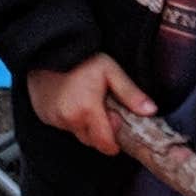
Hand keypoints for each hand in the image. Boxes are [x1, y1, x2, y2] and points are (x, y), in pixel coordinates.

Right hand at [27, 54, 153, 155]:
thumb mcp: (111, 71)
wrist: (50, 50)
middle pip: (92, 142)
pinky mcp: (45, 116)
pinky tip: (72, 102)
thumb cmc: (81, 59)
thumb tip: (150, 111)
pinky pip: (63, 126)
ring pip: (78, 134)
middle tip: (102, 107)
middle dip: (101, 132)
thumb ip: (130, 93)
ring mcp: (55, 119)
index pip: (105, 145)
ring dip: (86, 125)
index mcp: (87, 110)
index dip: (114, 139)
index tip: (115, 121)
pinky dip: (70, 120)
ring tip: (86, 102)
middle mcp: (69, 119)